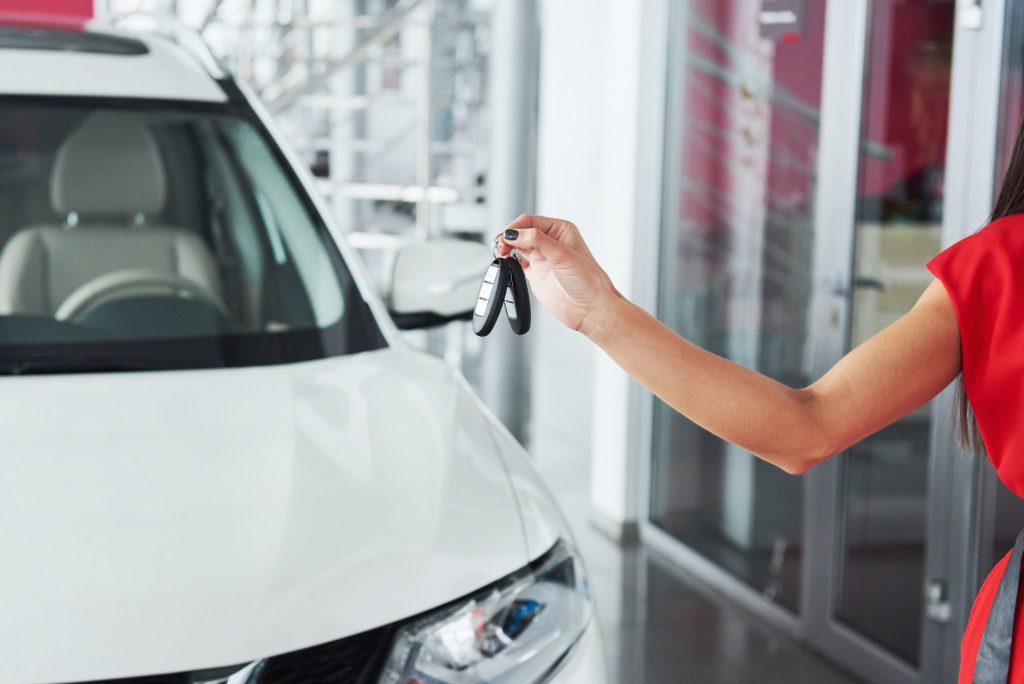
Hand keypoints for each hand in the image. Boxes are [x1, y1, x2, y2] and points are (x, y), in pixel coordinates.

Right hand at [495, 214, 621, 334]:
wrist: (590, 309)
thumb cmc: (588, 281)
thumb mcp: (562, 255)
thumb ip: (537, 241)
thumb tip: (515, 234)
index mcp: (560, 230)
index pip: (530, 221)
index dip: (516, 227)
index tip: (507, 237)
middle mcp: (550, 242)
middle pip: (521, 233)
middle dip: (508, 238)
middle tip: (501, 246)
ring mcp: (543, 259)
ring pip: (517, 247)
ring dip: (507, 249)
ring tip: (501, 254)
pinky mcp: (536, 274)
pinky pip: (517, 264)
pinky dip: (509, 263)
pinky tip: (506, 264)